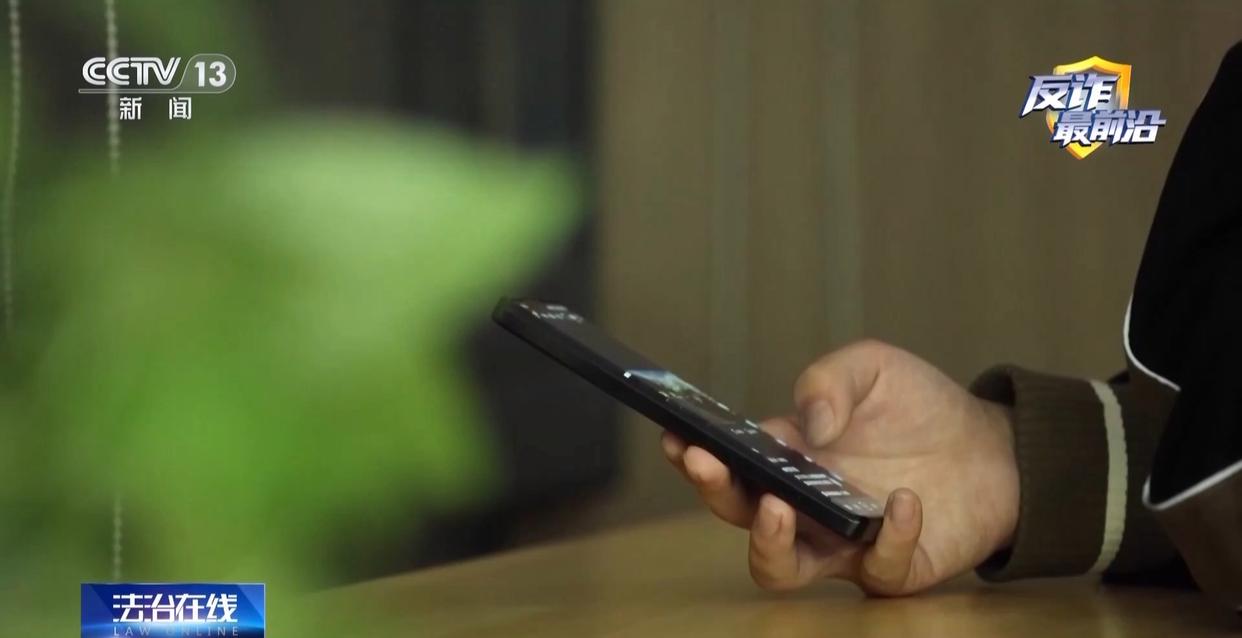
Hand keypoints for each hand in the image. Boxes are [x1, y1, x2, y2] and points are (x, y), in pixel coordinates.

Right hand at [661, 339, 1018, 595]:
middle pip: (738, 515)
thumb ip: (830, 381)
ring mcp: (841, 543)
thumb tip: (807, 426)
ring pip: (780, 569)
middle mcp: (804, 505)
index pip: (727, 461)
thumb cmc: (919, 409)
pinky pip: (877, 569)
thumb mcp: (871, 369)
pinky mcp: (890, 568)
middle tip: (707, 464)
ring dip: (768, 543)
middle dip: (714, 491)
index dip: (693, 453)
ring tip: (782, 507)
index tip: (676, 437)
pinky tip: (905, 499)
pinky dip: (890, 536)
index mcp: (788, 457)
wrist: (995, 448)